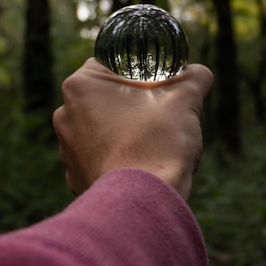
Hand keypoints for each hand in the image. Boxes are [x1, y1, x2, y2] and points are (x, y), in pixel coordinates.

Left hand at [53, 58, 212, 199]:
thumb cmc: (158, 142)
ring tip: (150, 140)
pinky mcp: (76, 176)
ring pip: (101, 128)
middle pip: (104, 97)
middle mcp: (65, 114)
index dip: (136, 72)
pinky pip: (100, 158)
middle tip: (157, 110)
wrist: (144, 200)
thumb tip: (200, 73)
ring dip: (122, 130)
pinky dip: (118, 158)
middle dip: (129, 102)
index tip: (156, 83)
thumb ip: (193, 77)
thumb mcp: (184, 99)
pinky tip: (140, 163)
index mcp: (80, 85)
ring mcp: (67, 148)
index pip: (109, 64)